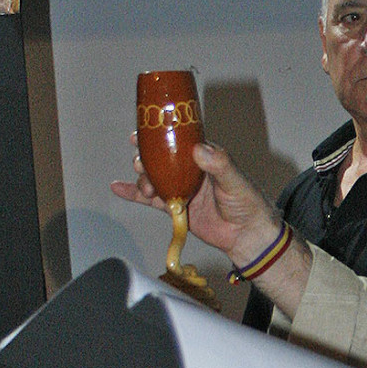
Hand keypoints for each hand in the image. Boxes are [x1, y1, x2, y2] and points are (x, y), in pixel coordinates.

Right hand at [111, 134, 311, 315]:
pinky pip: (151, 199)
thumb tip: (199, 149)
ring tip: (145, 185)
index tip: (143, 131)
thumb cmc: (249, 204)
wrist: (247, 236)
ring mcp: (180, 189)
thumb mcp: (235, 181)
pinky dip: (133, 194)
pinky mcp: (175, 208)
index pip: (178, 141)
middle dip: (147, 158)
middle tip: (141, 163)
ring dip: (143, 178)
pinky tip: (117, 187)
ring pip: (154, 178)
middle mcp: (189, 170)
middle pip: (160, 159)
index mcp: (204, 157)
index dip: (160, 135)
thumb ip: (219, 164)